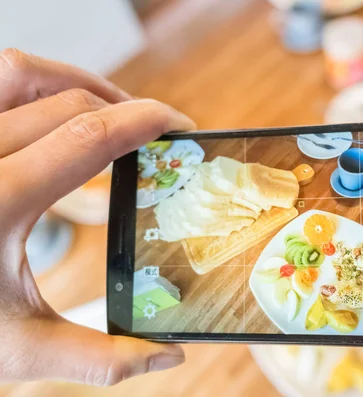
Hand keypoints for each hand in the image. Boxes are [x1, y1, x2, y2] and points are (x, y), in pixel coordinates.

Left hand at [0, 49, 195, 384]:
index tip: (179, 126)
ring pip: (22, 73)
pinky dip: (39, 88)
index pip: (88, 136)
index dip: (144, 121)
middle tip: (159, 133)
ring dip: (79, 83)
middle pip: (69, 103)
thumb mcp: (19, 348)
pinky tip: (60, 115)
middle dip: (126, 109)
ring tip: (116, 110)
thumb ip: (99, 358)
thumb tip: (169, 356)